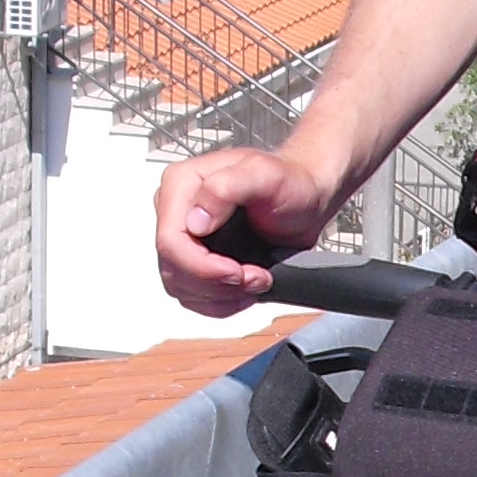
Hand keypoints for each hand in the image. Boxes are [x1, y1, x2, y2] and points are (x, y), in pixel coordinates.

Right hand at [154, 145, 338, 314]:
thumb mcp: (265, 175)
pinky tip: (245, 288)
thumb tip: (196, 220)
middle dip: (217, 283)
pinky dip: (222, 302)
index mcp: (181, 184)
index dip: (202, 267)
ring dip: (222, 295)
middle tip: (256, 276)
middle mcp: (176, 211)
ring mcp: (184, 238)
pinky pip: (194, 296)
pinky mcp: (195, 259)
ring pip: (182, 287)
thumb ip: (227, 188)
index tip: (238, 272)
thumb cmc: (289, 183)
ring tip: (256, 278)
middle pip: (174, 269)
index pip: (170, 241)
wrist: (305, 199)